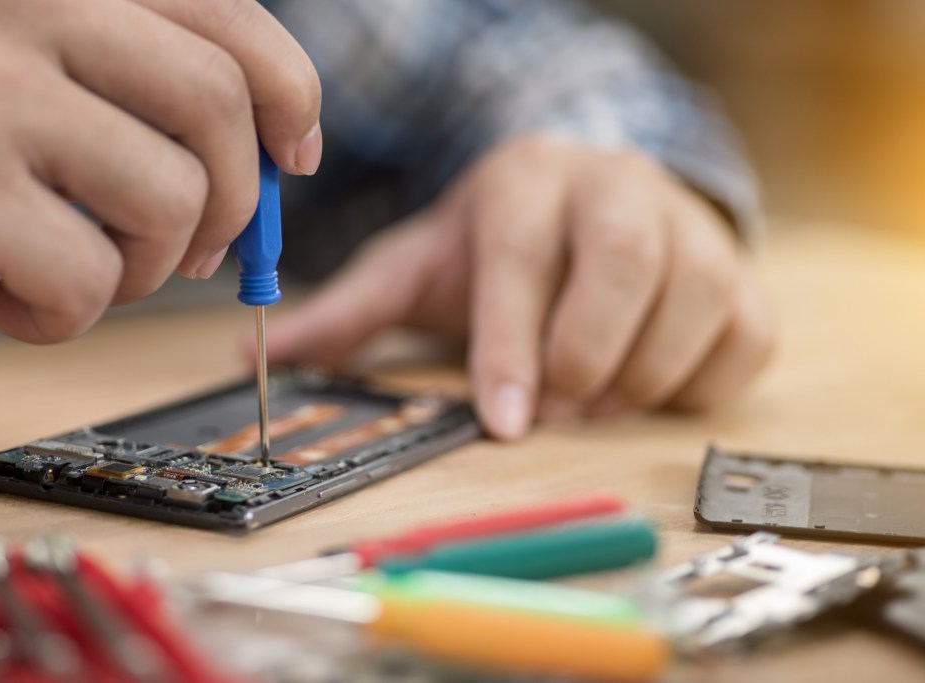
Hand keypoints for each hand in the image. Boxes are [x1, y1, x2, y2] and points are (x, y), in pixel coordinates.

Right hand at [0, 0, 320, 341]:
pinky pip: (89, 278)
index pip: (226, 15)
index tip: (293, 155)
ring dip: (147, 264)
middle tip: (193, 248)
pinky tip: (10, 304)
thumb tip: (272, 155)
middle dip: (231, 200)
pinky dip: (67, 317)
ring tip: (83, 271)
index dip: (289, 93)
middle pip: (218, 107)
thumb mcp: (19, 63)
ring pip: (170, 199)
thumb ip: (130, 80)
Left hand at [264, 135, 775, 438]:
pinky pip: (746, 335)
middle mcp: (616, 184)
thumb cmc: (500, 246)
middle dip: (586, 352)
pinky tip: (647, 387)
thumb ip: (353, 308)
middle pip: (623, 258)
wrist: (591, 205)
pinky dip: (699, 383)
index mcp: (527, 178)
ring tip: (593, 401)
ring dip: (642, 373)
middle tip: (555, 409)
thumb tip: (261, 355)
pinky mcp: (740, 270)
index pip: (522, 254)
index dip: (512, 343)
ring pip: (696, 297)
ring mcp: (690, 223)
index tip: (503, 421)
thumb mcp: (421, 265)